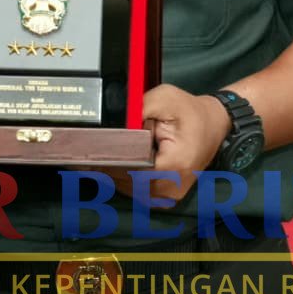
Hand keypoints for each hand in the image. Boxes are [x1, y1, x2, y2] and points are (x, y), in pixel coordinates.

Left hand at [96, 84, 231, 203]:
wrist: (213, 124)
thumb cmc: (189, 111)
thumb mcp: (164, 98)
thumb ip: (137, 107)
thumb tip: (112, 119)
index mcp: (176, 164)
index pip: (133, 171)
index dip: (109, 162)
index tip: (87, 153)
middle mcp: (174, 187)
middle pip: (129, 184)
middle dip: (105, 168)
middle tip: (79, 156)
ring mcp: (171, 195)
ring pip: (131, 190)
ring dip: (111, 176)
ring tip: (90, 159)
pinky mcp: (166, 195)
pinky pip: (137, 192)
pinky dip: (122, 179)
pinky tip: (108, 165)